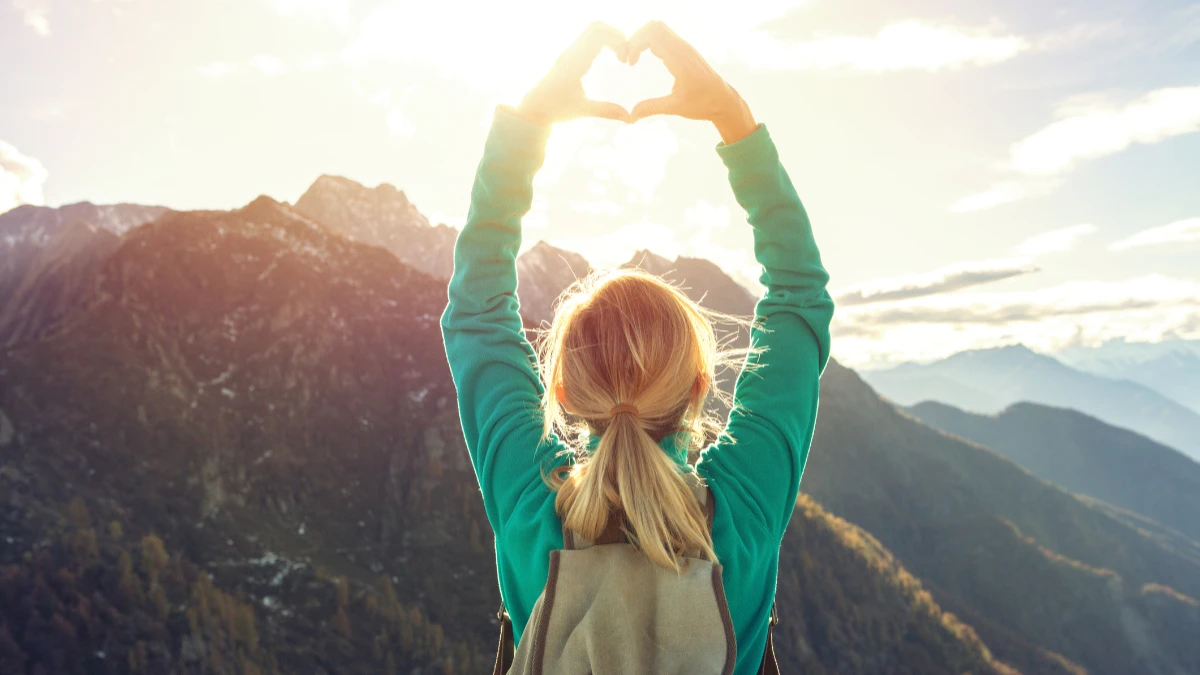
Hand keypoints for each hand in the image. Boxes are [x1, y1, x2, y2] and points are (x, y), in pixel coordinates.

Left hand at [515, 21, 632, 126]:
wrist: (533, 108)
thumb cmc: (555, 109)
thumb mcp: (582, 110)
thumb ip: (606, 111)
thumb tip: (629, 118)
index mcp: (574, 63)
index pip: (598, 37)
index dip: (617, 42)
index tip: (625, 60)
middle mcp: (571, 53)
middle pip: (596, 27)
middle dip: (616, 36)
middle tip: (626, 54)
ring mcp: (569, 52)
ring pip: (592, 30)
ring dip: (609, 37)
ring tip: (620, 55)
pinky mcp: (570, 55)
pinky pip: (588, 38)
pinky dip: (603, 41)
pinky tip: (610, 57)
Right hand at [627, 20, 758, 143]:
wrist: (724, 101)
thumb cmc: (703, 104)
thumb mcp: (676, 107)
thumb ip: (652, 108)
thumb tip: (631, 116)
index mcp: (680, 60)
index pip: (653, 35)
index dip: (635, 44)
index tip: (630, 63)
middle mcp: (683, 49)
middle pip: (653, 26)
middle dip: (636, 38)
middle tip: (629, 58)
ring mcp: (685, 47)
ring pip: (659, 28)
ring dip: (642, 39)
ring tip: (634, 58)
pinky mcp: (685, 50)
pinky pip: (664, 35)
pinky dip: (650, 41)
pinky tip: (645, 58)